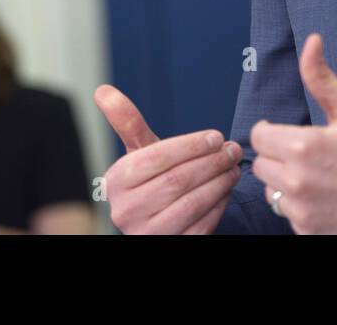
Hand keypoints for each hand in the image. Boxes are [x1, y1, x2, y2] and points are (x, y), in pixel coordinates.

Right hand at [94, 84, 241, 233]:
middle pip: (177, 181)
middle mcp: (126, 211)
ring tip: (233, 168)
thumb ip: (127, 122)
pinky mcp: (170, 247)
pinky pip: (201, 227)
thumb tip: (102, 90)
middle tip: (233, 150)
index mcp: (117, 181)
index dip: (191, 146)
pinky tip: (226, 191)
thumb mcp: (138, 152)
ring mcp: (147, 234)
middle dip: (211, 163)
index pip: (157, 158)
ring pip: (192, 204)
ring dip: (220, 183)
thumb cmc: (148, 180)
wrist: (149, 223)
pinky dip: (218, 207)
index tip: (216, 136)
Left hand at [250, 33, 336, 233]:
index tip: (287, 133)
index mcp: (303, 146)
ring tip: (317, 177)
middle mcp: (297, 181)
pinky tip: (324, 198)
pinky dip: (299, 207)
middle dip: (278, 157)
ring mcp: (302, 212)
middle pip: (261, 165)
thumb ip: (322, 78)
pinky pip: (287, 216)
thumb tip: (312, 41)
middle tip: (307, 155)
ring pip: (271, 192)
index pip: (258, 137)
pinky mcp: (308, 233)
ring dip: (285, 183)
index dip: (271, 132)